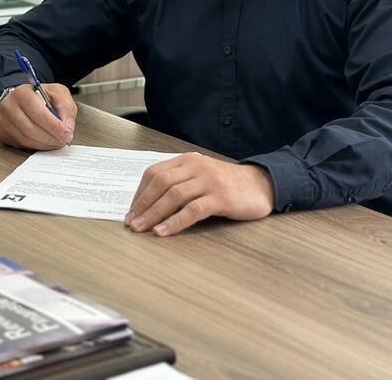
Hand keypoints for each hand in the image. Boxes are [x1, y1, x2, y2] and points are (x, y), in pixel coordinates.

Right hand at [0, 83, 76, 150]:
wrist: (23, 99)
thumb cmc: (41, 96)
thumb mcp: (58, 93)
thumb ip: (66, 108)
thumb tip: (67, 128)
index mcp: (22, 92)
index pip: (38, 113)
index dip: (54, 126)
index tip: (67, 133)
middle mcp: (9, 106)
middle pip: (30, 128)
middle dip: (50, 137)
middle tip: (64, 140)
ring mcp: (3, 121)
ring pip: (26, 139)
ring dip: (45, 143)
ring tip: (57, 142)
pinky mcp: (3, 133)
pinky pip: (21, 144)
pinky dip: (37, 146)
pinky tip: (46, 142)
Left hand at [125, 153, 274, 236]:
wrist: (261, 185)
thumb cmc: (226, 184)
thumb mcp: (200, 176)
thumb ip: (179, 183)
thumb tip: (148, 205)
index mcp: (187, 160)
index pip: (155, 173)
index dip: (139, 193)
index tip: (130, 211)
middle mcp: (196, 167)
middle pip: (161, 183)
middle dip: (142, 204)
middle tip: (130, 223)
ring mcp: (209, 181)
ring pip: (174, 196)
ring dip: (153, 214)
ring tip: (141, 229)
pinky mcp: (221, 198)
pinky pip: (193, 210)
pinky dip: (174, 222)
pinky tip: (162, 232)